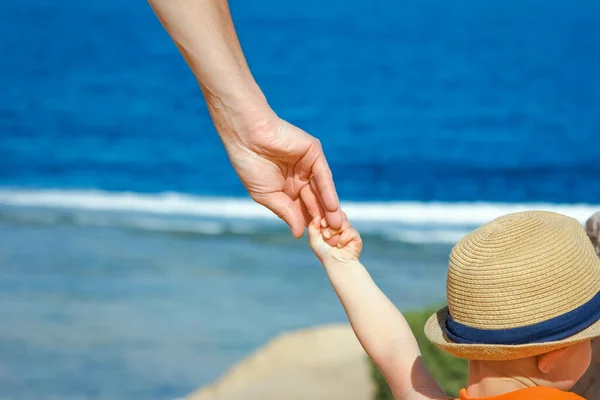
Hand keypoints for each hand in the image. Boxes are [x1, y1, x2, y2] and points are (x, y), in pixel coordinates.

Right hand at [222, 113, 342, 236]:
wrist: (247, 137)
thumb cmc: (251, 165)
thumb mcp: (267, 196)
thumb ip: (286, 212)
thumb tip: (298, 233)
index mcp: (286, 189)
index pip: (302, 209)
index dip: (309, 224)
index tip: (318, 241)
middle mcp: (299, 178)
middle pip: (315, 202)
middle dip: (323, 219)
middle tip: (333, 236)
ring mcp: (308, 165)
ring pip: (321, 191)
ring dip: (329, 208)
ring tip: (336, 225)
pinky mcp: (314, 154)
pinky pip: (323, 176)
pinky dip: (328, 192)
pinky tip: (332, 207)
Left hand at [308, 214, 362, 263]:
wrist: (336, 263)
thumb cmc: (324, 253)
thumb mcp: (314, 240)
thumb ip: (312, 227)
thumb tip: (317, 216)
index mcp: (329, 226)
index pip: (329, 214)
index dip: (325, 218)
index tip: (322, 225)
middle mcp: (339, 227)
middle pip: (337, 216)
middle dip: (330, 226)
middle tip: (326, 235)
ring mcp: (347, 230)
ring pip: (343, 222)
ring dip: (336, 233)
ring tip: (333, 243)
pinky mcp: (355, 236)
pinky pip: (350, 230)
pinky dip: (343, 238)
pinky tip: (341, 246)